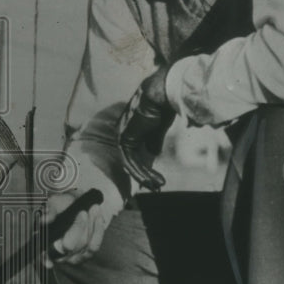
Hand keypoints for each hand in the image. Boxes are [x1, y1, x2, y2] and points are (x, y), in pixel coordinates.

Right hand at [40, 192, 105, 266]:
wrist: (78, 202)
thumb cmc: (62, 205)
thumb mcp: (54, 204)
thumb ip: (49, 211)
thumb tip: (44, 220)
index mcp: (44, 243)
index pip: (44, 256)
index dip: (45, 259)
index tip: (49, 262)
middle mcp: (58, 254)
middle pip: (69, 246)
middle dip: (78, 227)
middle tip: (82, 212)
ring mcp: (73, 256)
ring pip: (84, 245)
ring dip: (90, 226)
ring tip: (93, 210)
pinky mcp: (87, 253)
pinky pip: (94, 245)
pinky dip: (98, 230)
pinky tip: (99, 218)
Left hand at [117, 65, 173, 190]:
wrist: (159, 96)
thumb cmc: (161, 107)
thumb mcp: (158, 128)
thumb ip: (154, 140)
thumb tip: (154, 153)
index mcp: (131, 129)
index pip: (136, 153)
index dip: (146, 167)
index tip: (156, 178)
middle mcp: (124, 133)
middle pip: (132, 160)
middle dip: (145, 175)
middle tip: (156, 186)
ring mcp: (122, 136)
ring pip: (131, 164)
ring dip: (145, 176)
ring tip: (157, 186)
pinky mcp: (124, 140)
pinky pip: (130, 162)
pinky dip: (140, 172)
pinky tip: (150, 180)